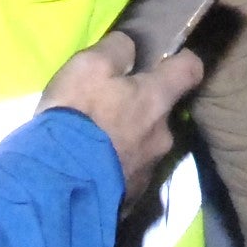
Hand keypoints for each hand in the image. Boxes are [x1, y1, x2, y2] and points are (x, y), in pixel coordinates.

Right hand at [41, 34, 202, 204]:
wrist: (56, 185)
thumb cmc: (76, 117)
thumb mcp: (88, 67)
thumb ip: (116, 50)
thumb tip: (130, 48)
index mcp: (156, 100)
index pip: (190, 70)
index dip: (182, 61)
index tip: (169, 59)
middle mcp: (162, 135)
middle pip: (162, 113)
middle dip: (141, 109)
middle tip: (110, 109)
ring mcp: (149, 171)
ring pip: (144, 146)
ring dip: (126, 142)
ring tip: (93, 145)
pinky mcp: (131, 198)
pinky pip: (127, 175)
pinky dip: (113, 169)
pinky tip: (88, 170)